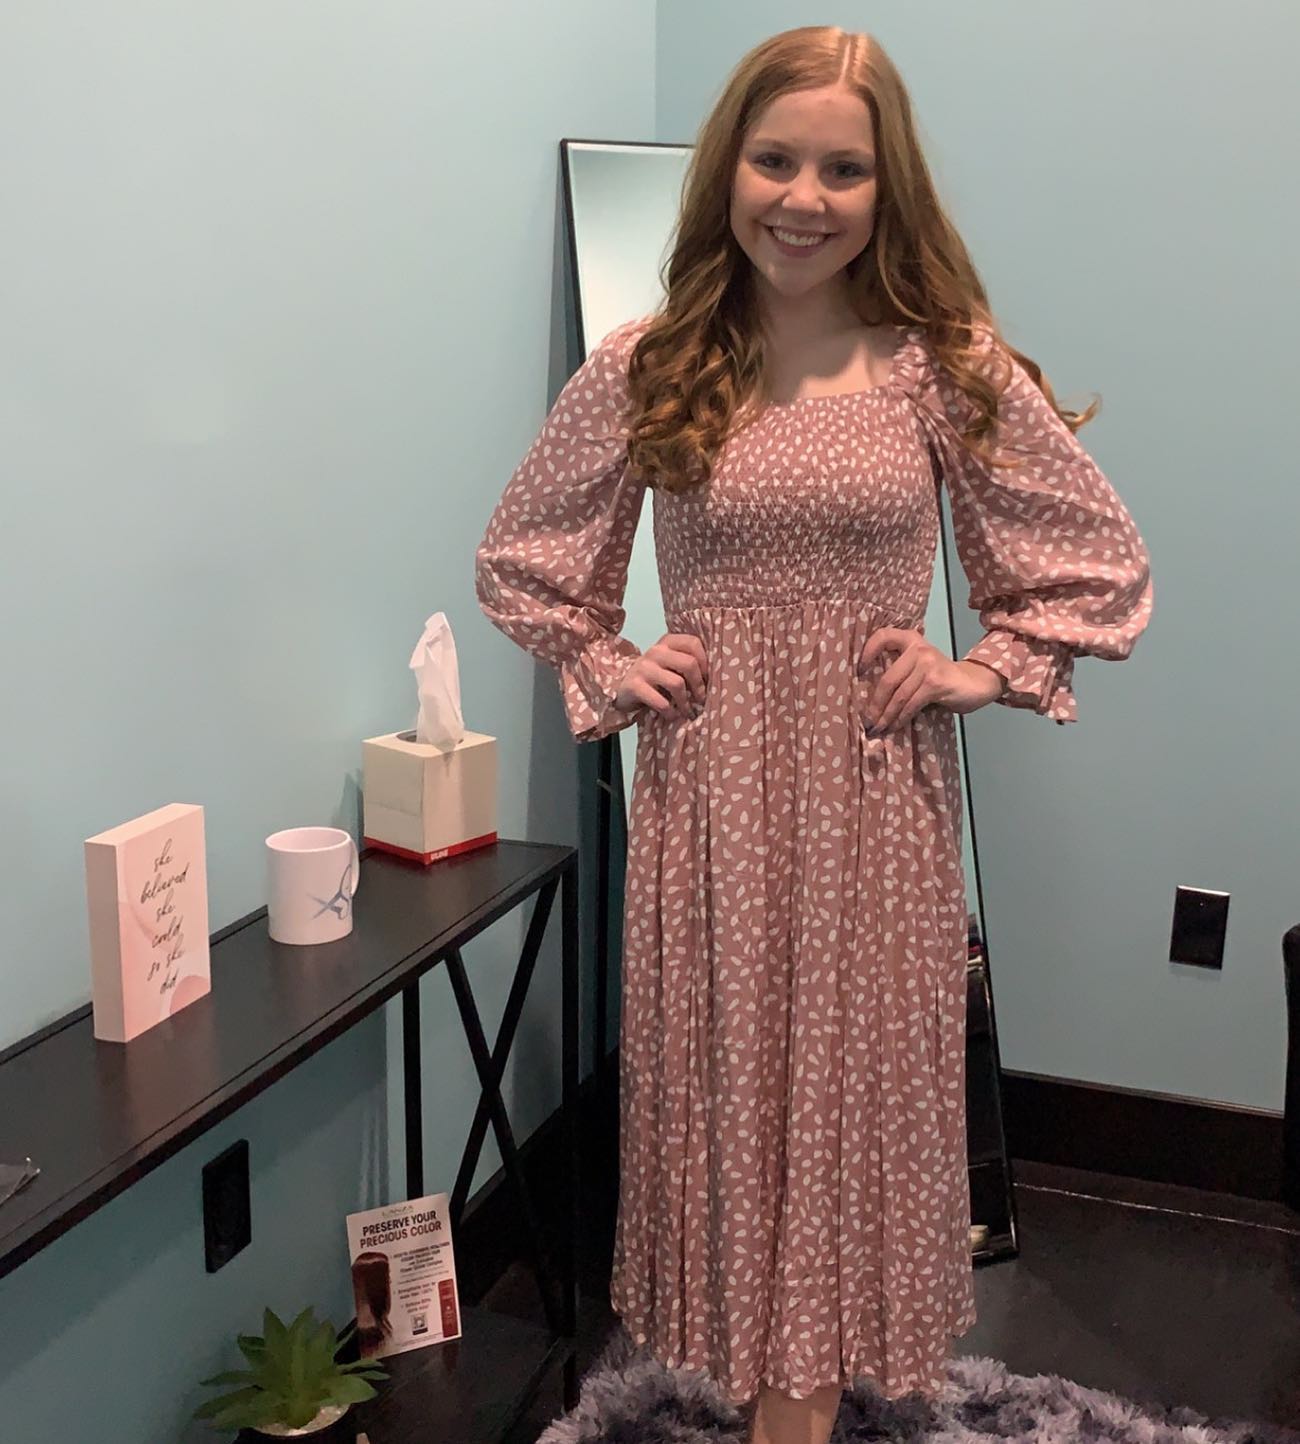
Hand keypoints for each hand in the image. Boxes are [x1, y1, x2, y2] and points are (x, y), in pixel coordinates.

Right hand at [614, 632, 709, 720]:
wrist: (622, 687)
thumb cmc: (654, 677)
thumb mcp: (670, 664)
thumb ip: (687, 662)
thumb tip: (716, 677)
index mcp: (667, 642)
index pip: (694, 643)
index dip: (705, 662)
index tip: (707, 678)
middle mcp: (656, 651)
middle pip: (689, 664)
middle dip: (699, 685)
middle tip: (701, 698)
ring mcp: (644, 668)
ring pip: (677, 684)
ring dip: (686, 702)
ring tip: (687, 710)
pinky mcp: (634, 686)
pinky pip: (661, 701)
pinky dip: (670, 712)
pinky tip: (672, 715)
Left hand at [858, 627, 1005, 733]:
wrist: (974, 683)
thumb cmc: (940, 677)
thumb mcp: (918, 667)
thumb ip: (899, 672)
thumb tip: (869, 699)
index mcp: (910, 640)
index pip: (883, 636)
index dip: (867, 652)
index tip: (858, 672)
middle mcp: (918, 648)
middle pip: (888, 680)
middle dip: (875, 705)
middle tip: (867, 721)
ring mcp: (928, 664)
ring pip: (898, 695)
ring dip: (886, 716)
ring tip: (877, 729)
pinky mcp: (935, 683)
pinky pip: (911, 704)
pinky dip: (900, 719)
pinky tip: (894, 727)